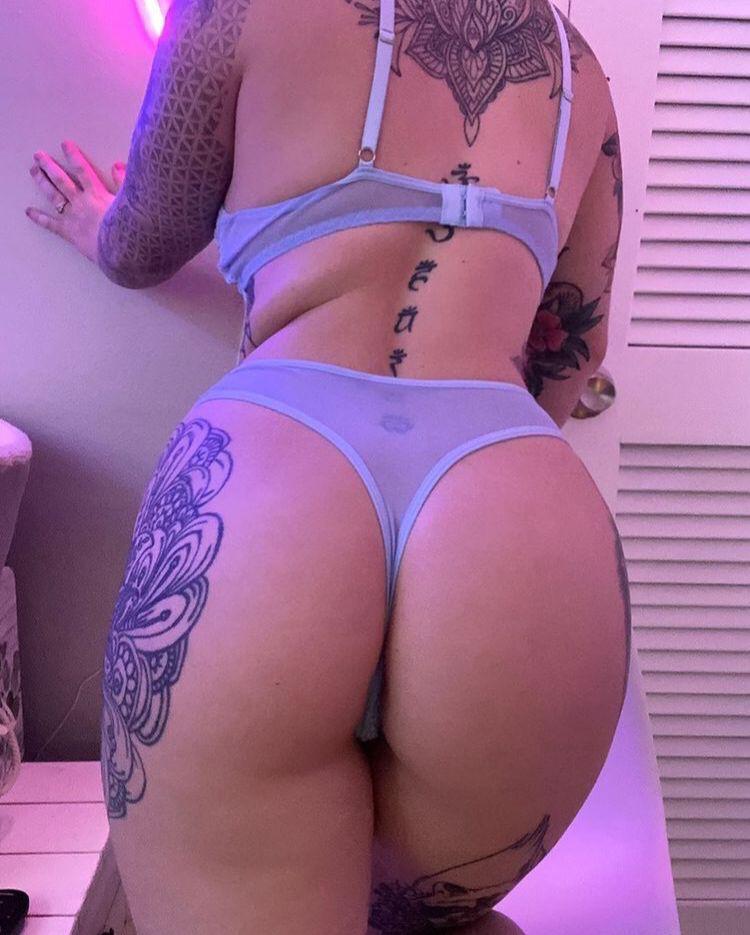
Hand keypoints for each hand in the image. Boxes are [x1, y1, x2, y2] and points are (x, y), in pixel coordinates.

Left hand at [26, 140, 126, 263]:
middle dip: (48, 166)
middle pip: (61, 180)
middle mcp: (80, 202)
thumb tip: (117, 165)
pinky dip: (39, 218)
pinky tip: (29, 211)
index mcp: (95, 193)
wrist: (120, 250)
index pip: (82, 169)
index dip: (72, 155)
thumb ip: (123, 182)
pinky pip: (51, 224)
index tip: (65, 144)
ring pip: (53, 195)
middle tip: (38, 156)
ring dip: (42, 182)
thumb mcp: (130, 202)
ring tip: (33, 171)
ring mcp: (72, 216)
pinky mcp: (68, 232)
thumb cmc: (128, 228)